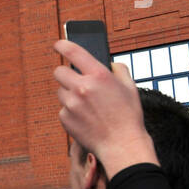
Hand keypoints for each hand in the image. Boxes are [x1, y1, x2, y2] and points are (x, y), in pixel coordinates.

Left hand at [53, 40, 157, 173]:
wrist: (121, 144)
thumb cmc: (128, 116)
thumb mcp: (130, 87)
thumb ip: (118, 70)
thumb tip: (109, 64)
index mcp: (99, 75)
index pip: (74, 52)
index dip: (63, 45)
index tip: (58, 44)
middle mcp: (82, 87)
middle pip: (59, 72)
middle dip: (66, 74)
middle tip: (76, 80)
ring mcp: (71, 104)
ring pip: (61, 91)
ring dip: (70, 94)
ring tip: (88, 105)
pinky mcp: (65, 118)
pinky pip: (63, 108)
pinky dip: (71, 111)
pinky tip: (86, 118)